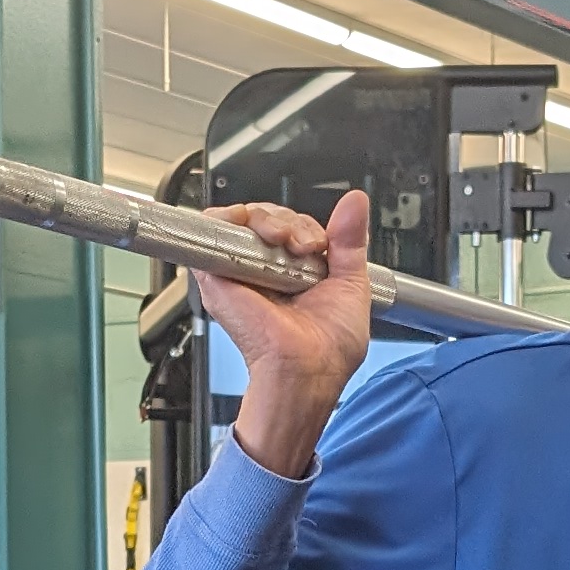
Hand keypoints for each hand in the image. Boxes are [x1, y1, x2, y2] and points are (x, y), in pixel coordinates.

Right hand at [198, 188, 371, 481]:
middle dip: (289, 221)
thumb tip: (355, 202)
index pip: (292, 228)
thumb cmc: (328, 348)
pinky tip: (257, 234)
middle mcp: (264, 271)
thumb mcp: (351, 282)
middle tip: (303, 246)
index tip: (319, 245)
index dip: (305, 226)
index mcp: (293, 273)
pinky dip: (233, 218)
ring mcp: (239, 270)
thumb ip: (349, 240)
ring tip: (282, 242)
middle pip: (268, 217)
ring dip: (267, 218)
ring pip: (244, 218)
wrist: (307, 368)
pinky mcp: (217, 273)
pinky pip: (214, 228)